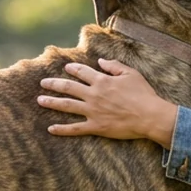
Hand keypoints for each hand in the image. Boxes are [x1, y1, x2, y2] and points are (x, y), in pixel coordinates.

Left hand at [37, 59, 177, 145]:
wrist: (149, 116)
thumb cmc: (143, 94)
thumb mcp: (131, 74)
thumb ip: (114, 66)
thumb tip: (100, 61)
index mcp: (102, 81)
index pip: (82, 72)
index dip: (73, 69)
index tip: (66, 68)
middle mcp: (94, 95)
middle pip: (69, 88)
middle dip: (54, 84)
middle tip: (43, 83)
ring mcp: (93, 111)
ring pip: (67, 106)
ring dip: (52, 102)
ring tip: (40, 100)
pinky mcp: (96, 126)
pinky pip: (75, 128)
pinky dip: (62, 129)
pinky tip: (51, 128)